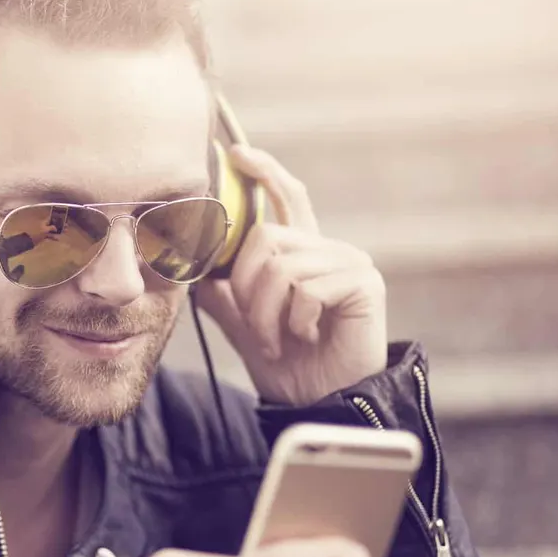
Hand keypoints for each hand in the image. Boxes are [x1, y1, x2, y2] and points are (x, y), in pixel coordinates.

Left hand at [192, 145, 387, 405]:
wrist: (320, 403)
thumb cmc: (290, 367)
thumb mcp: (245, 327)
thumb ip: (224, 296)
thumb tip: (193, 268)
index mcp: (304, 255)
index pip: (287, 199)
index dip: (265, 172)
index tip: (237, 153)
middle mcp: (329, 251)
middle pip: (267, 237)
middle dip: (246, 287)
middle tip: (256, 326)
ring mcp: (350, 264)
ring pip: (281, 267)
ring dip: (266, 314)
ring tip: (278, 341)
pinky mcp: (364, 284)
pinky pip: (306, 288)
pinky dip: (294, 320)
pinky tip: (307, 337)